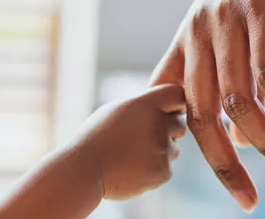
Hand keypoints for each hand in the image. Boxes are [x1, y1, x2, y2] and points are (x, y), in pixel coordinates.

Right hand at [75, 84, 185, 199]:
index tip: (170, 112)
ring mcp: (162, 148)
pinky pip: (167, 168)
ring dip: (160, 152)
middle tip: (145, 139)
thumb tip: (161, 107)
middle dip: (168, 131)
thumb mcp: (115, 111)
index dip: (176, 104)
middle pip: (180, 124)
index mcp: (144, 105)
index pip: (178, 94)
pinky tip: (133, 169)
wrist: (85, 170)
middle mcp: (157, 124)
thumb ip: (141, 107)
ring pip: (174, 149)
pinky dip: (154, 171)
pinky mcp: (163, 171)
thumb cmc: (95, 139)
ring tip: (132, 156)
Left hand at [150, 0, 264, 211]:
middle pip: (201, 114)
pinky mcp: (263, 10)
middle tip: (247, 199)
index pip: (173, 103)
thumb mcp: (237, 33)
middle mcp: (199, 32)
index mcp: (187, 40)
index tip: (213, 174)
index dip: (186, 144)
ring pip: (238, 99)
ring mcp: (228, 21)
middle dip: (223, 164)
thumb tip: (238, 134)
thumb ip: (231, 80)